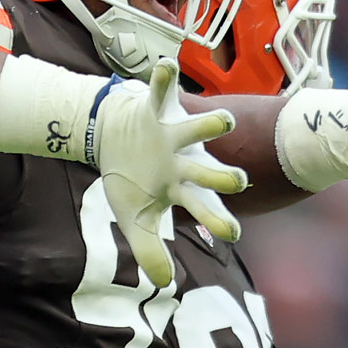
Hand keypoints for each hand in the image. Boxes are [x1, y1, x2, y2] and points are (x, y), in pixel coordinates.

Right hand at [94, 60, 242, 288]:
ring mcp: (173, 134)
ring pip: (198, 129)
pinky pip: (162, 89)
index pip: (205, 209)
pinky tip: (167, 65)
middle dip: (223, 178)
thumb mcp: (134, 218)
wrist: (110, 133)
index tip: (232, 234)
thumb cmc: (130, 176)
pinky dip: (163, 77)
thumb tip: (164, 282)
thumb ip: (149, 249)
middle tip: (238, 181)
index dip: (217, 221)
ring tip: (224, 121)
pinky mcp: (157, 108)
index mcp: (183, 188)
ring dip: (210, 125)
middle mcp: (185, 161)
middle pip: (208, 173)